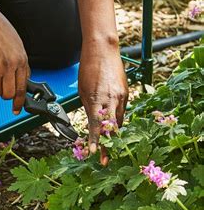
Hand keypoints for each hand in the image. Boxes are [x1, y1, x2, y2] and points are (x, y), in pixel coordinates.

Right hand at [0, 8, 29, 113]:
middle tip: (4, 87)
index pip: (21, 88)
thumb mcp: (19, 47)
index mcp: (21, 60)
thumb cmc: (1, 31)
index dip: (19, 102)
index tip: (16, 109)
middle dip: (6, 95)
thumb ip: (21, 65)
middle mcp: (9, 65)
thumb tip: (22, 81)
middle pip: (7, 94)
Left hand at [78, 39, 127, 165]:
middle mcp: (111, 99)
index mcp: (97, 99)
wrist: (103, 50)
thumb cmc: (88, 67)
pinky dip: (116, 119)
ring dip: (113, 134)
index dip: (95, 140)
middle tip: (104, 159)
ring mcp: (121, 96)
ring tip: (108, 147)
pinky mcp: (126, 93)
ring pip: (118, 121)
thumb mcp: (83, 89)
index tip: (93, 152)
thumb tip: (92, 120)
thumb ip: (89, 106)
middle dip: (108, 145)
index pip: (96, 125)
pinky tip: (112, 126)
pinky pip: (121, 111)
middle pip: (111, 128)